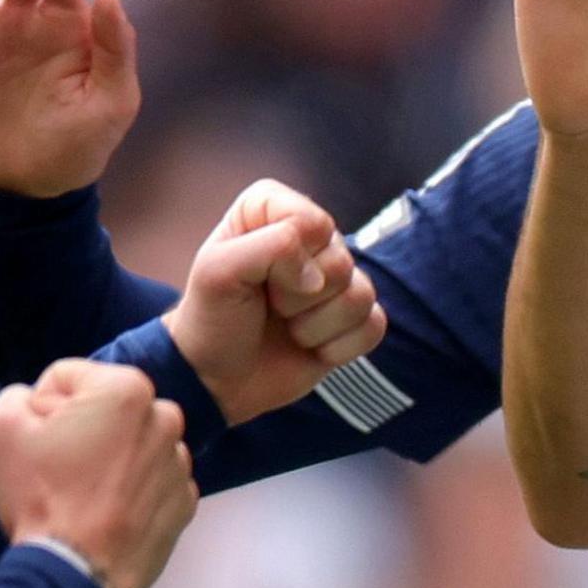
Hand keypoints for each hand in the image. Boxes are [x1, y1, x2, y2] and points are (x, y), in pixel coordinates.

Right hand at [0, 361, 196, 587]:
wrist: (74, 575)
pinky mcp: (185, 502)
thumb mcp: (1, 430)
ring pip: (131, 444)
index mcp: (127, 389)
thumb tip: (34, 401)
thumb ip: (17, 396)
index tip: (36, 441)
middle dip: (80, 429)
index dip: (40, 408)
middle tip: (58, 468)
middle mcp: (165, 418)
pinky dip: (130, 492)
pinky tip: (106, 513)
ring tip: (82, 494)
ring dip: (108, 459)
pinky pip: (151, 482)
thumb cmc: (39, 498)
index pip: (68, 378)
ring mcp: (180, 463)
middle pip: (104, 409)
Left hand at [163, 180, 386, 424]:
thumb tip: (319, 278)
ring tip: (287, 328)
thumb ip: (271, 248)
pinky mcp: (355, 317)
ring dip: (315, 326)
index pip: (314, 222)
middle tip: (269, 307)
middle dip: (299, 297)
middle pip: (340, 260)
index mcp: (273, 208)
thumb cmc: (213, 320)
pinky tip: (310, 347)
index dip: (287, 258)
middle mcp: (310, 236)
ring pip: (360, 295)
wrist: (217, 380)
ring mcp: (335, 277)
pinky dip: (337, 347)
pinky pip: (374, 325)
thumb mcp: (219, 272)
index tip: (255, 278)